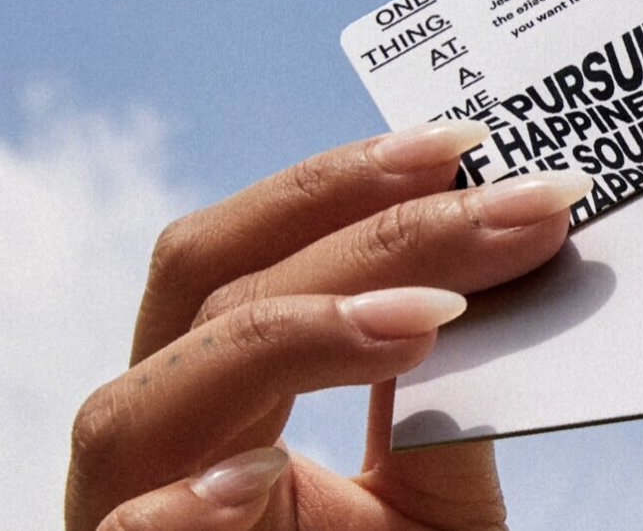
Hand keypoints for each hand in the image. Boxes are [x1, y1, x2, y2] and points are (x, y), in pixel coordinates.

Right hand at [65, 121, 590, 530]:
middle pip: (207, 285)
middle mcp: (157, 436)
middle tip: (507, 199)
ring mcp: (124, 514)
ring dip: (293, 336)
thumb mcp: (437, 507)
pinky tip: (261, 477)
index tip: (476, 149)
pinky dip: (185, 505)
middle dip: (361, 226)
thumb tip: (519, 290)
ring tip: (432, 315)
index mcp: (220, 393)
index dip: (353, 191)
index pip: (258, 254)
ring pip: (152, 393)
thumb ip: (456, 411)